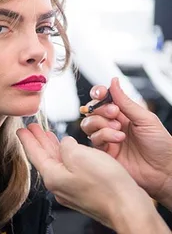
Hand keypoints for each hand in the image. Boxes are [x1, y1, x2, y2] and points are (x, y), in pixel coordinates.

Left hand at [17, 124, 157, 230]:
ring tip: (47, 135)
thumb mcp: (79, 155)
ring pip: (57, 162)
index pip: (34, 153)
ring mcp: (71, 189)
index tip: (21, 130)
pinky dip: (66, 156)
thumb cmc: (107, 185)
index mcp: (53, 176)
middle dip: (39, 141)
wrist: (129, 207)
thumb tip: (65, 143)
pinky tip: (70, 150)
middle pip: (44, 157)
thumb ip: (66, 146)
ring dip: (52, 147)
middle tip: (32, 128)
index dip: (27, 139)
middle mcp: (59, 185)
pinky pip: (70, 168)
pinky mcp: (84, 190)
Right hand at [81, 77, 171, 207]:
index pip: (102, 98)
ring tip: (118, 130)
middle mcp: (111, 124)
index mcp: (122, 113)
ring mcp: (106, 138)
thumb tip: (114, 81)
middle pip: (91, 110)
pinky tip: (118, 140)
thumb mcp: (145, 118)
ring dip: (101, 123)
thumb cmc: (160, 144)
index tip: (101, 93)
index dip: (98, 94)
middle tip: (115, 113)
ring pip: (89, 124)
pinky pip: (94, 139)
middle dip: (100, 110)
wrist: (164, 171)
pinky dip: (104, 136)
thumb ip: (125, 101)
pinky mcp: (104, 151)